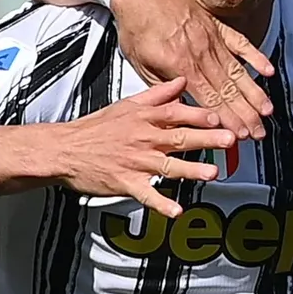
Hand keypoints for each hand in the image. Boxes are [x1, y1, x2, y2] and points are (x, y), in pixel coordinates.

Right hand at [54, 77, 233, 217]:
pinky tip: (176, 210)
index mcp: (142, 119)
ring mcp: (134, 162)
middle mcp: (141, 139)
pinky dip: (161, 203)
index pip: (175, 113)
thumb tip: (180, 82)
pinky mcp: (125, 182)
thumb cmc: (94, 129)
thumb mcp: (126, 105)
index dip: (198, 115)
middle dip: (205, 139)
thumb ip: (156, 94)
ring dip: (190, 170)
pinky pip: (146, 194)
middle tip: (229, 140)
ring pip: (167, 166)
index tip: (218, 116)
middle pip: (178, 138)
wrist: (64, 149)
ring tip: (211, 174)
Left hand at [110, 0, 274, 140]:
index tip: (238, 134)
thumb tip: (177, 106)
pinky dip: (255, 56)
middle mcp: (201, 54)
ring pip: (238, 72)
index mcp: (181, 66)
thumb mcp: (139, 62)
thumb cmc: (137, 24)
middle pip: (229, 91)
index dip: (226, 120)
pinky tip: (267, 70)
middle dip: (246, 115)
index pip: (210, 100)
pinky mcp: (216, 26)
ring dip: (254, 93)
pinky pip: (240, 43)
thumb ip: (162, 87)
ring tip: (267, 111)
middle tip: (258, 133)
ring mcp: (212, 39)